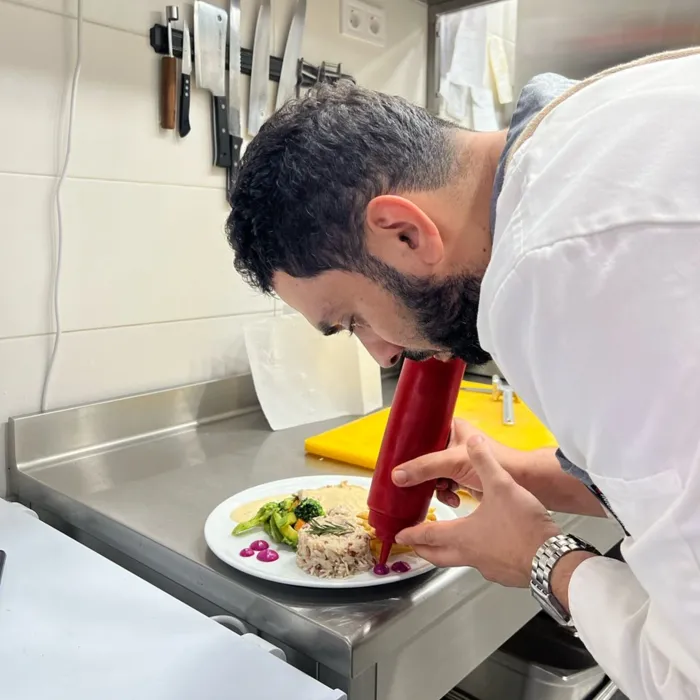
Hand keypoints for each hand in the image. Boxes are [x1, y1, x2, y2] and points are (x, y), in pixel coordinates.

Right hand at [394, 418, 528, 506]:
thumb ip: (425, 468)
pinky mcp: (462, 478)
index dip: (410, 445)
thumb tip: (399, 475)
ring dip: (436, 486)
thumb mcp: (453, 462)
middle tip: (413, 481)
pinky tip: (453, 498)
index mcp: (452, 428)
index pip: (423, 432)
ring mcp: (458, 462)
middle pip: (425, 457)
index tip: (397, 456)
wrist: (523, 484)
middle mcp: (454, 443)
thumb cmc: (499, 462)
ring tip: (444, 490)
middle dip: (423, 473)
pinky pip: (444, 486)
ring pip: (433, 474)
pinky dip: (447, 494)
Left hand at [394, 435, 560, 586]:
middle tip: (415, 546)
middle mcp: (469, 554)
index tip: (400, 536)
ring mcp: (487, 567)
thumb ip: (484, 461)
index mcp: (461, 534)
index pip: (427, 535)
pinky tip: (488, 548)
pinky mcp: (505, 574)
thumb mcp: (501, 485)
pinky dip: (478, 557)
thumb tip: (473, 442)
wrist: (552, 559)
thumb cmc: (523, 527)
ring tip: (448, 544)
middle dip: (423, 550)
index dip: (411, 533)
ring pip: (459, 562)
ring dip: (448, 554)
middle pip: (437, 556)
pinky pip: (484, 566)